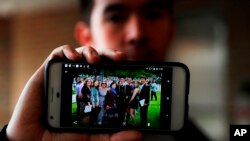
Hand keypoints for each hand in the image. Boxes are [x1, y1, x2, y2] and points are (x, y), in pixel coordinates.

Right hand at [6, 45, 140, 140]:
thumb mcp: (92, 136)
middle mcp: (78, 80)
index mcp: (89, 91)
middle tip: (119, 58)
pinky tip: (73, 57)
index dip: (116, 67)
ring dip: (90, 51)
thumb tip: (137, 134)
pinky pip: (58, 54)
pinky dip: (67, 51)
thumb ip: (112, 135)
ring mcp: (63, 74)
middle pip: (96, 60)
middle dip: (108, 54)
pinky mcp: (47, 71)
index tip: (128, 65)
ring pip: (80, 53)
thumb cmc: (61, 138)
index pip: (106, 73)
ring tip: (95, 60)